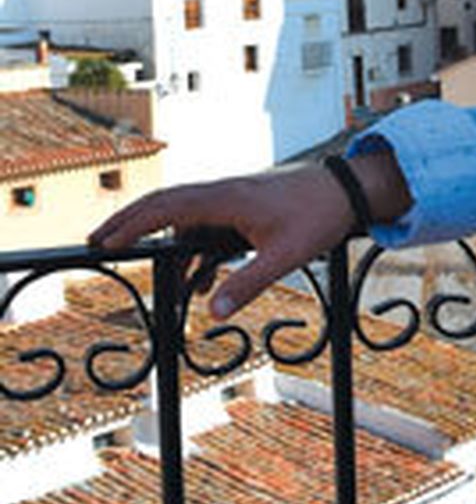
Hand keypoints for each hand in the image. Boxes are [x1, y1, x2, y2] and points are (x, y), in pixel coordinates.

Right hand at [89, 163, 357, 319]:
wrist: (350, 189)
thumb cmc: (320, 215)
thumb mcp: (286, 255)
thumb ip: (248, 284)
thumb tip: (211, 313)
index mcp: (226, 200)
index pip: (167, 207)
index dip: (132, 224)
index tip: (104, 242)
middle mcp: (224, 193)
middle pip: (166, 204)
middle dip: (130, 223)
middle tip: (98, 241)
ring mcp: (234, 198)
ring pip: (187, 215)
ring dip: (165, 238)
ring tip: (146, 267)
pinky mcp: (246, 207)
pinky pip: (210, 225)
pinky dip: (197, 249)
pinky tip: (202, 283)